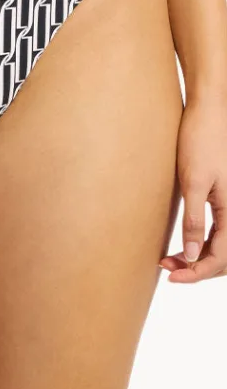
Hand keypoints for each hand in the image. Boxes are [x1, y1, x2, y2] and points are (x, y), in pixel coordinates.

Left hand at [160, 94, 226, 281]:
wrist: (206, 112)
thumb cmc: (200, 141)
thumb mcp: (193, 182)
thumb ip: (195, 220)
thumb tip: (192, 255)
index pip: (221, 256)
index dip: (198, 272)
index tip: (173, 276)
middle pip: (223, 255)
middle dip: (196, 268)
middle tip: (166, 268)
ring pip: (220, 244)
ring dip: (197, 256)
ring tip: (168, 258)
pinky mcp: (221, 196)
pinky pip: (217, 229)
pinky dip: (200, 242)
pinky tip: (181, 243)